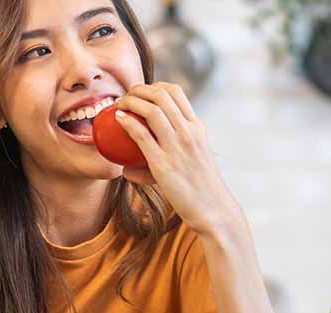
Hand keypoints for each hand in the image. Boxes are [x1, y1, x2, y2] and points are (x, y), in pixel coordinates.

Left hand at [114, 83, 246, 238]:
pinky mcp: (164, 163)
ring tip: (119, 105)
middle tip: (125, 96)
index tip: (141, 93)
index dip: (154, 86)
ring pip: (151, 110)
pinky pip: (141, 135)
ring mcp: (177, 146)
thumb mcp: (192, 159)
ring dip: (131, 101)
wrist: (212, 208)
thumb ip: (170, 152)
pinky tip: (118, 119)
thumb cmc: (199, 187)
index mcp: (197, 127)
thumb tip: (133, 163)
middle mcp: (189, 132)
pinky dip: (127, 122)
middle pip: (161, 95)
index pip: (176, 92)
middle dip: (139, 89)